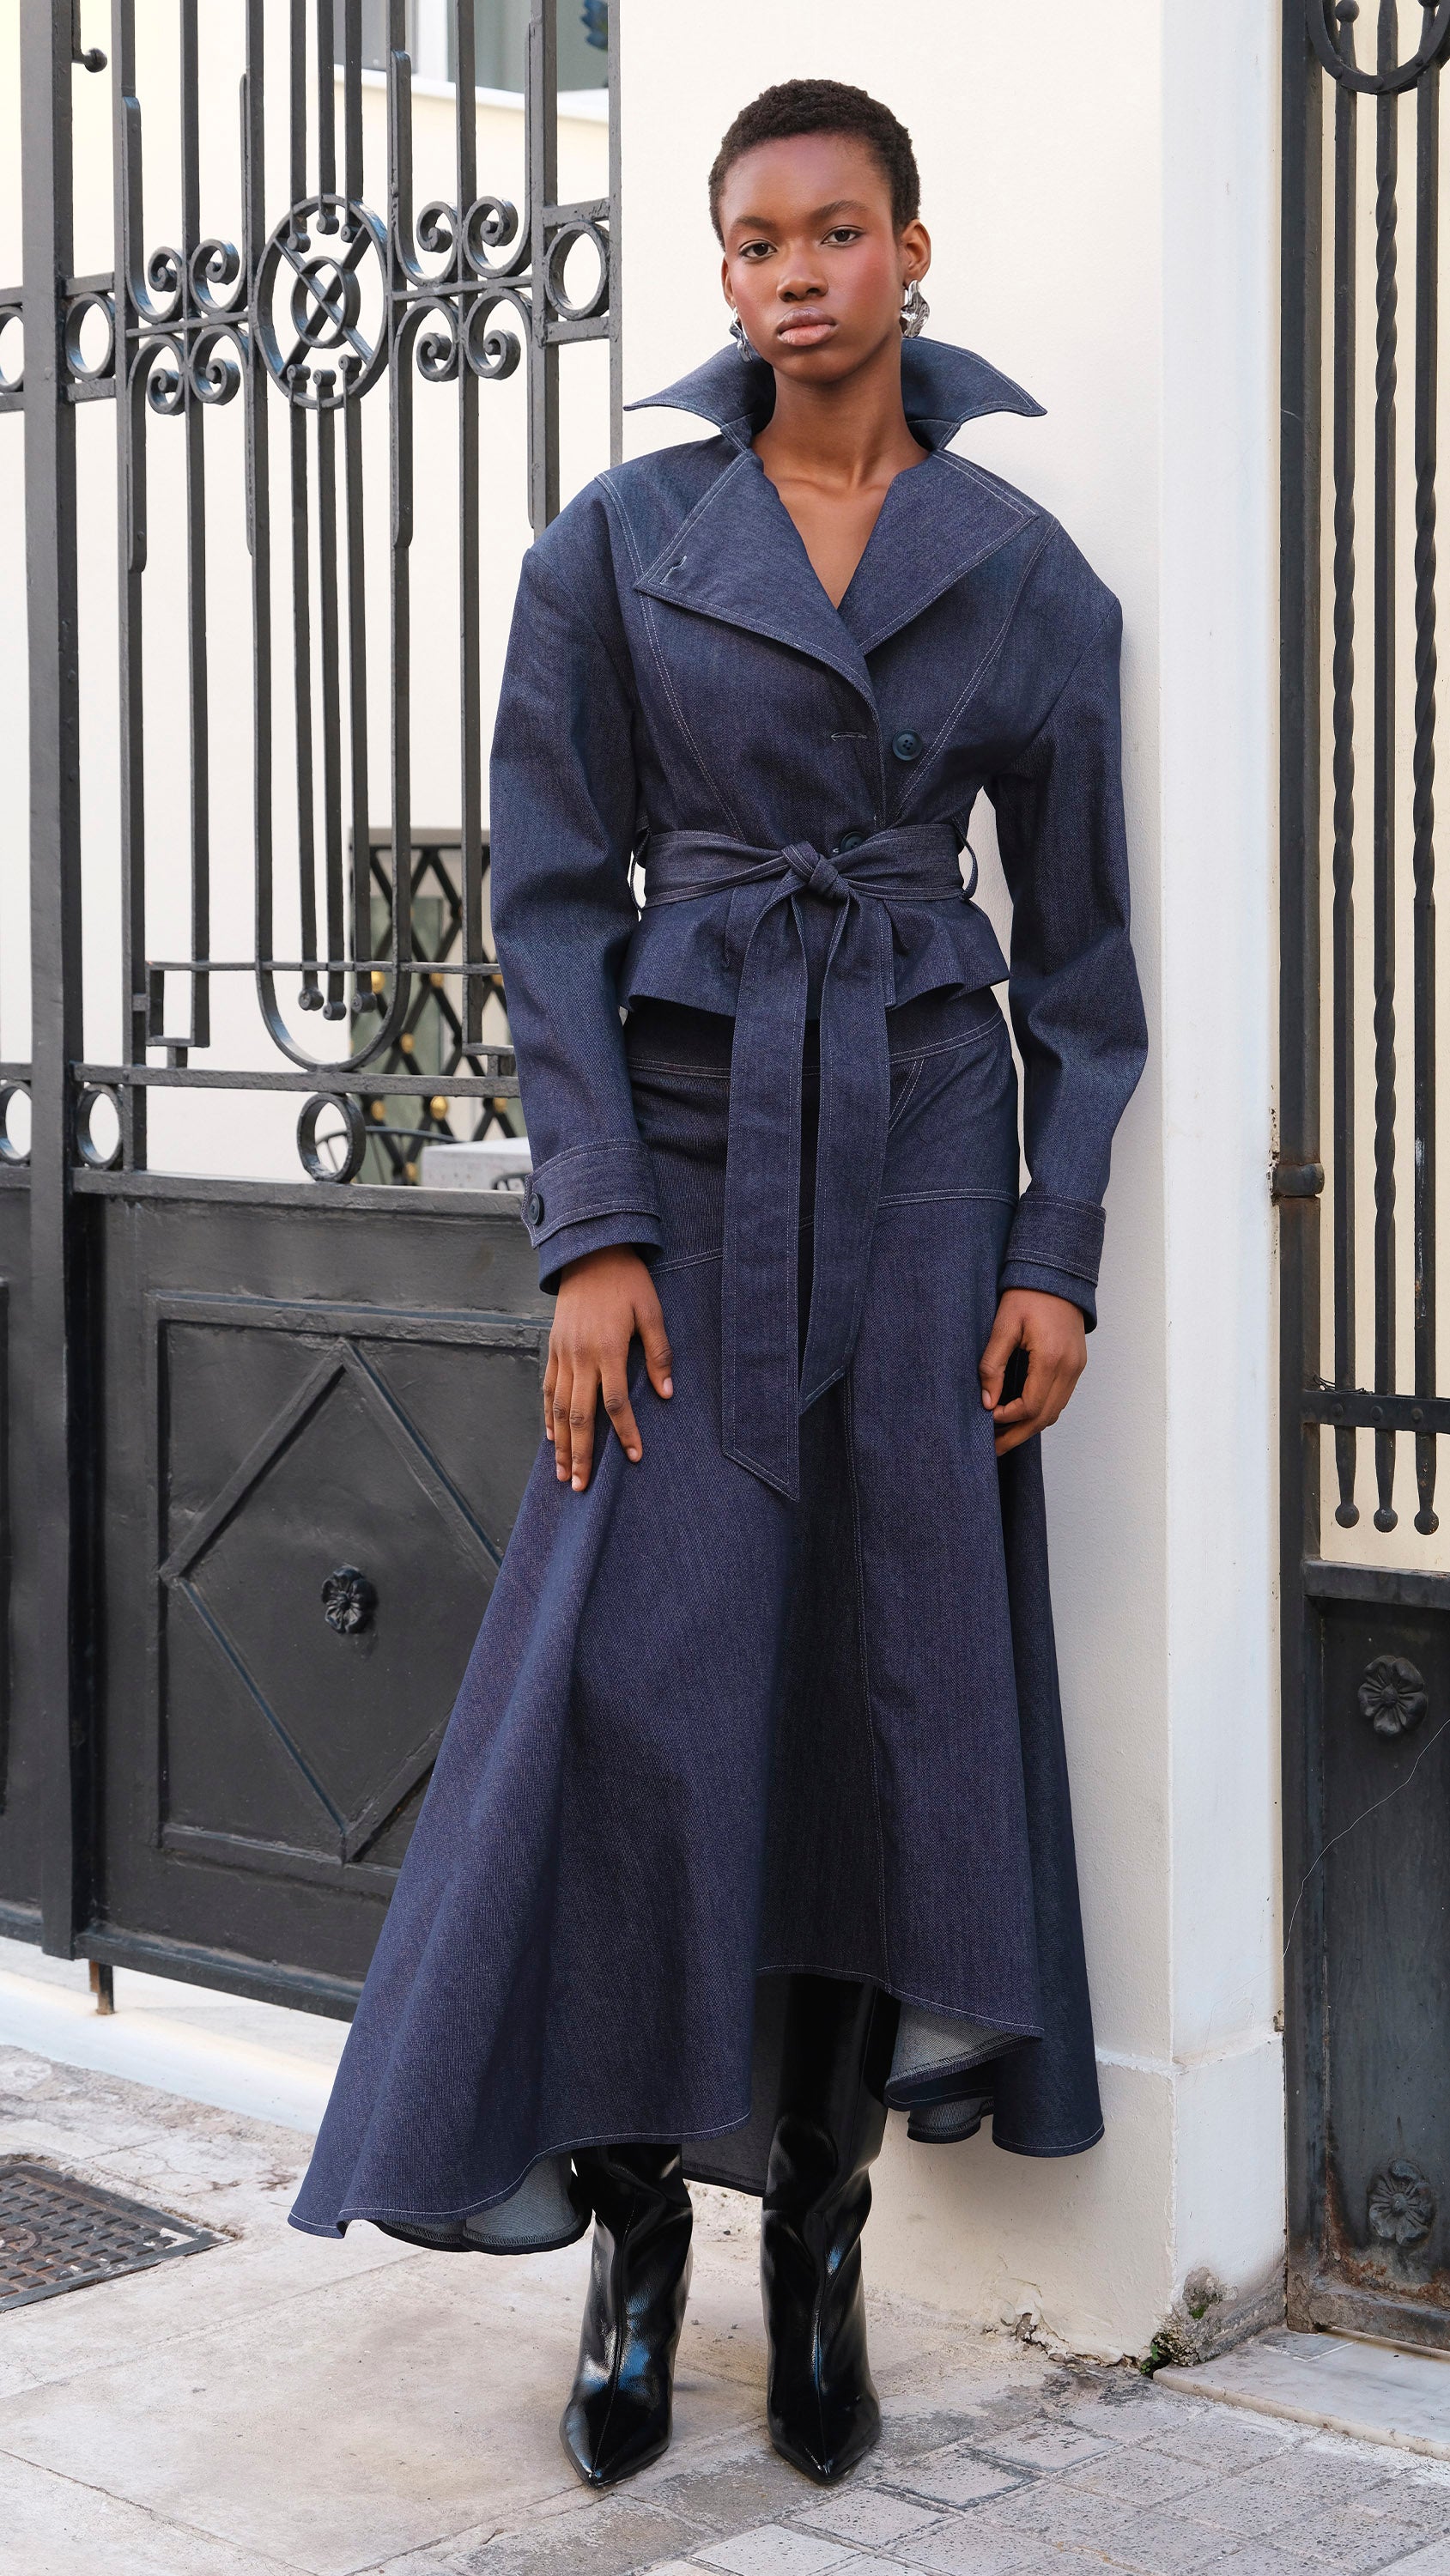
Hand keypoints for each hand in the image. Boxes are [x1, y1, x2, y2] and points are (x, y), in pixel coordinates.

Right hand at [544, 1245, 672, 1492]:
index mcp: (608, 1349)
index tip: (634, 1457)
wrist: (590, 1253)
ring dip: (561, 1444)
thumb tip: (666, 1393)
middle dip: (581, 1454)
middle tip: (581, 1486)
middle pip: (578, 1415)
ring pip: (558, 1408)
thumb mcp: (652, 1311)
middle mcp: (580, 1356)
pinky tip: (552, 1438)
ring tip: (564, 1473)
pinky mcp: (554, 1348)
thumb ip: (659, 1353)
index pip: (615, 1402)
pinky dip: (548, 1416)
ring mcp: (563, 1353)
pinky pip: (549, 1388)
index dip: (625, 1432)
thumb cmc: (627, 1282)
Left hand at [979, 1288, 1086, 1456]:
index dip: (1008, 1419)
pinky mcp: (1077, 1364)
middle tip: (994, 1448)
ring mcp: (1077, 1367)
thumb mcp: (1003, 1325)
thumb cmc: (1028, 1295)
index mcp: (1052, 1359)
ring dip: (1030, 1426)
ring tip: (1004, 1435)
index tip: (987, 1418)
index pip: (1031, 1406)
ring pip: (1055, 1411)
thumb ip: (993, 1365)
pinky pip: (1061, 1398)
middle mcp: (1070, 1368)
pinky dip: (1042, 1411)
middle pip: (1046, 1417)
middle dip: (1018, 1434)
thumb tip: (987, 1401)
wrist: (1057, 1275)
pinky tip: (1021, 1414)